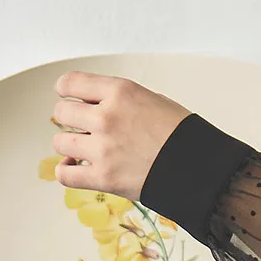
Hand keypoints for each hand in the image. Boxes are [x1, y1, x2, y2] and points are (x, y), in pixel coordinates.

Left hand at [50, 71, 191, 201]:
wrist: (200, 167)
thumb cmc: (182, 134)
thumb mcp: (152, 99)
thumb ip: (119, 99)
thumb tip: (92, 104)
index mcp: (120, 92)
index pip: (69, 83)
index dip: (66, 91)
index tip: (70, 97)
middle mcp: (108, 117)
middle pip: (61, 113)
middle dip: (70, 119)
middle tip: (83, 126)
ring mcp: (103, 148)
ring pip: (60, 142)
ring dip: (70, 146)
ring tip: (85, 149)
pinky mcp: (104, 177)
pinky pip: (65, 174)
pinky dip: (66, 171)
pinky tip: (75, 167)